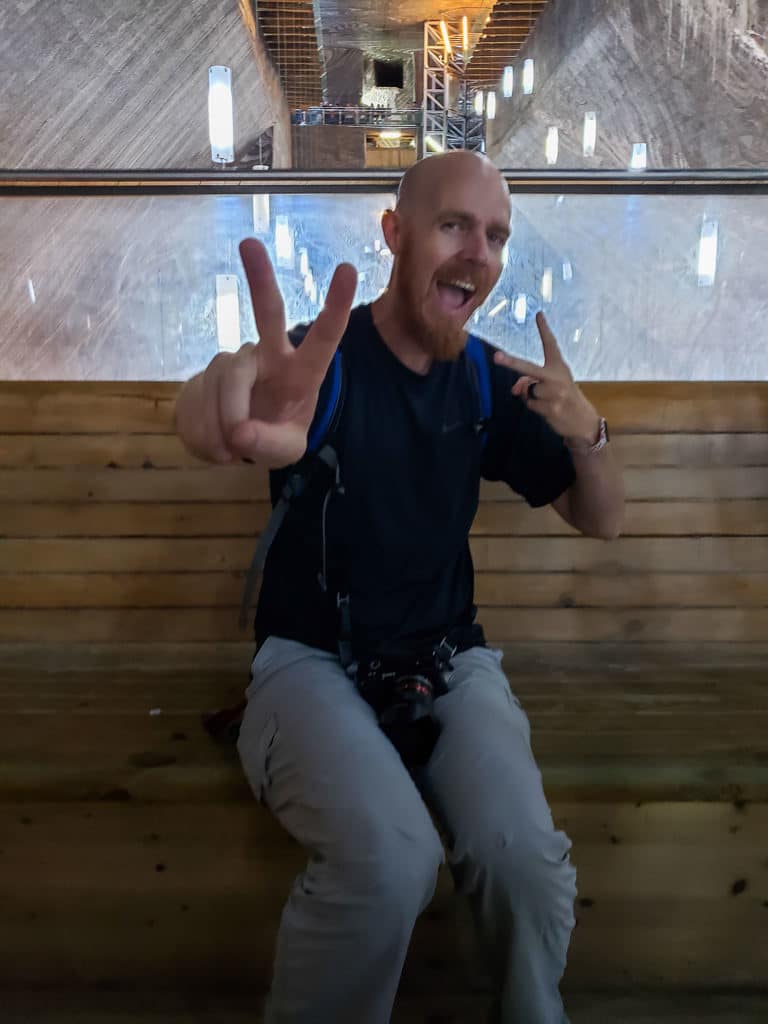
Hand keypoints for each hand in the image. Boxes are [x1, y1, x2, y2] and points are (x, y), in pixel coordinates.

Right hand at [181, 239, 356, 465]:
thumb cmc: (272, 435)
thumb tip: (239, 432)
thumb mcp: (283, 451)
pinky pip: (202, 399)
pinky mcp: (207, 371)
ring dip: (225, 423)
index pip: (323, 338)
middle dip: (259, 278)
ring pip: (228, 383)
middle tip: (249, 243)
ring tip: (230, 447)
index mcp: (302, 371)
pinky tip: (215, 441)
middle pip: (267, 313)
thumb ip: (269, 443)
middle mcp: (270, 355)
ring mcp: (237, 359)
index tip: (347, 269)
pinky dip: (206, 430)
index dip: (334, 306)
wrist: (233, 440)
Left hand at [493, 312, 599, 446]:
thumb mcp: (553, 385)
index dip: (544, 330)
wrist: (582, 420)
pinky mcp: (550, 407)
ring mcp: (553, 393)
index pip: (550, 345)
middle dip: (511, 363)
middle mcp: (556, 377)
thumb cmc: (564, 397)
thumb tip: (515, 389)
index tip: (538, 315)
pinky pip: (530, 404)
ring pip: (527, 390)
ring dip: (531, 396)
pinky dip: (534, 406)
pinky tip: (548, 408)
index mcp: (559, 366)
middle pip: (528, 368)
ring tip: (547, 400)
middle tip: (497, 357)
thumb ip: (532, 381)